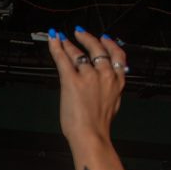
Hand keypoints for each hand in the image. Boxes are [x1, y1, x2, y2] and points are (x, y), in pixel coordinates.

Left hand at [47, 29, 127, 143]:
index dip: (110, 45)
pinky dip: (57, 48)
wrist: (91, 136)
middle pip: (97, 50)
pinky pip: (63, 59)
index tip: (104, 39)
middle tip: (79, 33)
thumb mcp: (112, 105)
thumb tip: (107, 87)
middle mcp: (105, 75)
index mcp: (117, 82)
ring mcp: (88, 77)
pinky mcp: (72, 81)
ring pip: (78, 54)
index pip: (117, 56)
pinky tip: (54, 41)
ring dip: (69, 45)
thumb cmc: (99, 126)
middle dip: (87, 39)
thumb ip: (111, 91)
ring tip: (62, 39)